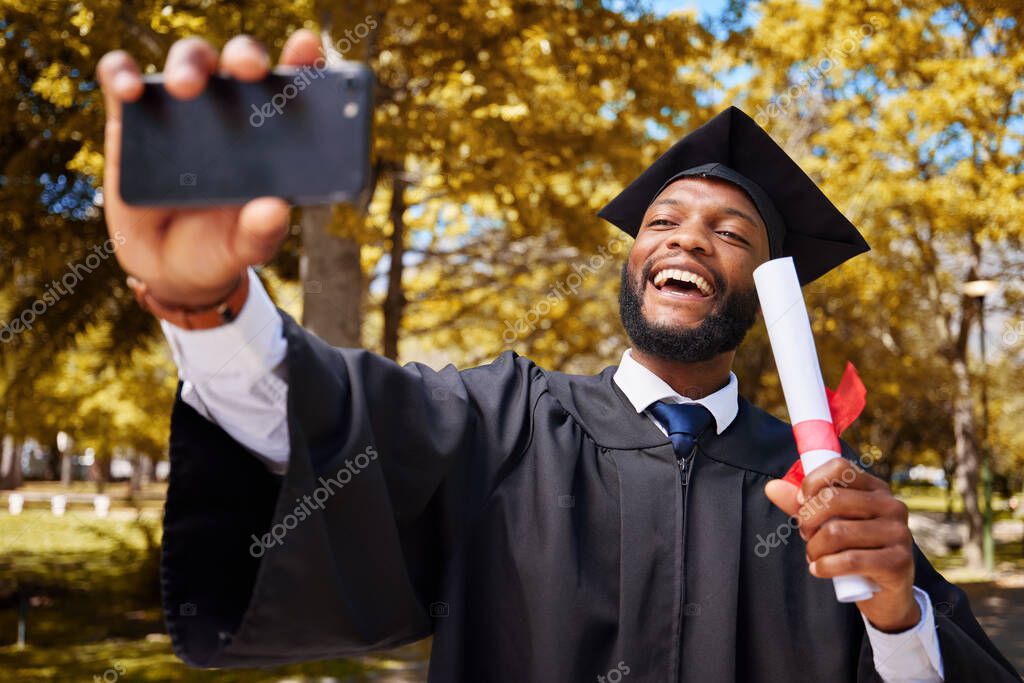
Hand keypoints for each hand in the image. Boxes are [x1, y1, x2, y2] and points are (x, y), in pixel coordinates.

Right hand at [97, 31, 321, 307]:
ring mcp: (181, 112)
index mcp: (271, 134)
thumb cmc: (221, 248)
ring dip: (188, 63)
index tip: (307, 47)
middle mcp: (229, 112)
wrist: (170, 270)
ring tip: (185, 87)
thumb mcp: (245, 247)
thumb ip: (261, 232)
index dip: (303, 60)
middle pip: (238, 62)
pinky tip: (129, 89)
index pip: (292, 86)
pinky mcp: (133, 121)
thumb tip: (275, 210)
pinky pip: (122, 80)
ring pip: (188, 60)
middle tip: (248, 69)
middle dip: (245, 54)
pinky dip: (122, 74)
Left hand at [765, 458, 919, 632]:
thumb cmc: (853, 549)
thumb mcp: (828, 523)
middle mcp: (891, 506)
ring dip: (814, 549)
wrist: (886, 593)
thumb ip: (802, 505)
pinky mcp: (898, 561)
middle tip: (806, 535)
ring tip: (814, 556)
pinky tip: (819, 570)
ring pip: (836, 532)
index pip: (839, 468)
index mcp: (876, 489)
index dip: (812, 482)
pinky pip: (849, 560)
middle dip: (807, 520)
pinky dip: (824, 567)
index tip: (801, 503)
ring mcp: (898, 533)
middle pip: (832, 500)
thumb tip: (771, 486)